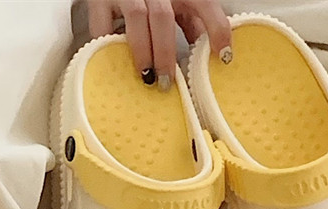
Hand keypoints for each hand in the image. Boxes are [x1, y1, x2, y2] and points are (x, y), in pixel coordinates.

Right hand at [87, 0, 231, 89]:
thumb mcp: (178, 5)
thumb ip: (194, 25)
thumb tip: (213, 56)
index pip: (203, 2)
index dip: (216, 28)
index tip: (224, 57)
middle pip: (162, 16)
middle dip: (165, 52)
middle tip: (166, 82)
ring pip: (136, 17)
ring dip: (142, 50)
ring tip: (145, 76)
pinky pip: (103, 26)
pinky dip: (110, 46)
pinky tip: (115, 63)